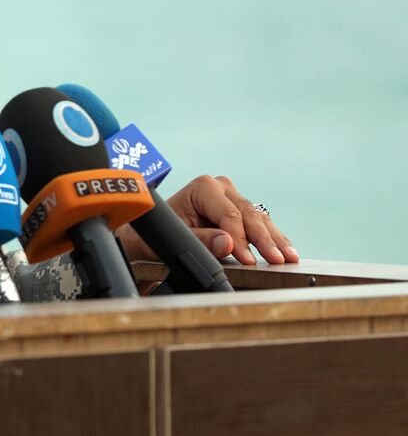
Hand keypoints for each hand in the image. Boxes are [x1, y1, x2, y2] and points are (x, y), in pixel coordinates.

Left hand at [118, 174, 299, 265]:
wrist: (157, 231)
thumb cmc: (163, 233)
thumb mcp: (178, 237)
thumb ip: (202, 240)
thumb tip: (227, 243)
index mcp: (204, 187)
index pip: (229, 215)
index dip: (240, 239)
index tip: (247, 260)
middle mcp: (221, 187)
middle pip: (249, 215)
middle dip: (264, 240)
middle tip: (277, 260)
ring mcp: (233, 197)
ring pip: (260, 219)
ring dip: (275, 240)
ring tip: (289, 258)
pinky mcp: (241, 210)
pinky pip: (261, 224)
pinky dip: (274, 238)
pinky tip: (287, 252)